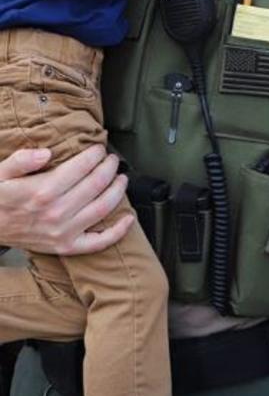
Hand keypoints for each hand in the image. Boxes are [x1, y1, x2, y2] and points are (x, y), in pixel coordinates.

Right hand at [0, 145, 132, 254]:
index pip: (81, 167)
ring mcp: (63, 232)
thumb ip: (22, 160)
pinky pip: (99, 242)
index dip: (95, 154)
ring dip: (118, 190)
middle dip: (110, 167)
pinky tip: (129, 218)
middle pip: (96, 184)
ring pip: (103, 208)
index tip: (99, 148)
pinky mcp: (66, 247)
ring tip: (122, 179)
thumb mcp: (0, 173)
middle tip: (113, 159)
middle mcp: (57, 212)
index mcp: (42, 190)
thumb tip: (46, 153)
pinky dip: (118, 231)